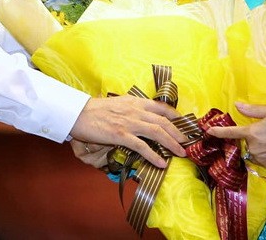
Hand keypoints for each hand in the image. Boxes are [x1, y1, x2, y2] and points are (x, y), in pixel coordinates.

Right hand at [69, 95, 186, 168]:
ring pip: (157, 133)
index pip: (161, 107)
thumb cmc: (96, 109)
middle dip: (177, 133)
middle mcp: (136, 111)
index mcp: (135, 102)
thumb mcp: (118, 103)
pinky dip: (153, 156)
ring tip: (180, 153)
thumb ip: (132, 108)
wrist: (79, 113)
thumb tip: (142, 116)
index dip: (175, 116)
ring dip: (171, 144)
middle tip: (186, 142)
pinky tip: (161, 163)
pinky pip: (141, 147)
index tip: (184, 123)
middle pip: (163, 122)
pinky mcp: (121, 135)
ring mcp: (129, 123)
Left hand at [206, 103, 265, 169]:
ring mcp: (260, 158)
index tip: (208, 131)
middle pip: (245, 141)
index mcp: (252, 133)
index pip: (231, 132)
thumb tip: (236, 105)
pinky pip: (260, 159)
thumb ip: (252, 110)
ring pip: (252, 151)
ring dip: (257, 146)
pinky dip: (264, 154)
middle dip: (251, 136)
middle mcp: (253, 147)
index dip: (218, 132)